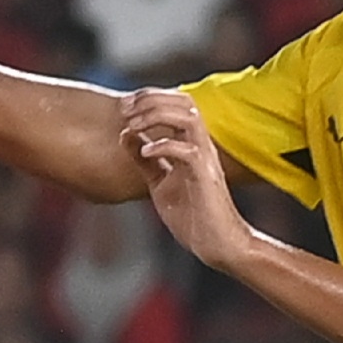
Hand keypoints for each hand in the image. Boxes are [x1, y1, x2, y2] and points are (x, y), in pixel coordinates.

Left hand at [121, 90, 255, 273]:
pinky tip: (146, 153)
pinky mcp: (206, 178)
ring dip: (157, 115)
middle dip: (152, 99)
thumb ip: (146, 159)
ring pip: (189, 118)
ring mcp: (206, 161)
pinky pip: (188, 151)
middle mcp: (201, 146)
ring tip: (134, 125)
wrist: (217, 246)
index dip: (150, 97)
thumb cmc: (193, 216)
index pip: (177, 102)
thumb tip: (125, 134)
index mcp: (191, 144)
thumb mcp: (160, 182)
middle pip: (185, 101)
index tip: (125, 106)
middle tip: (126, 111)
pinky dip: (164, 146)